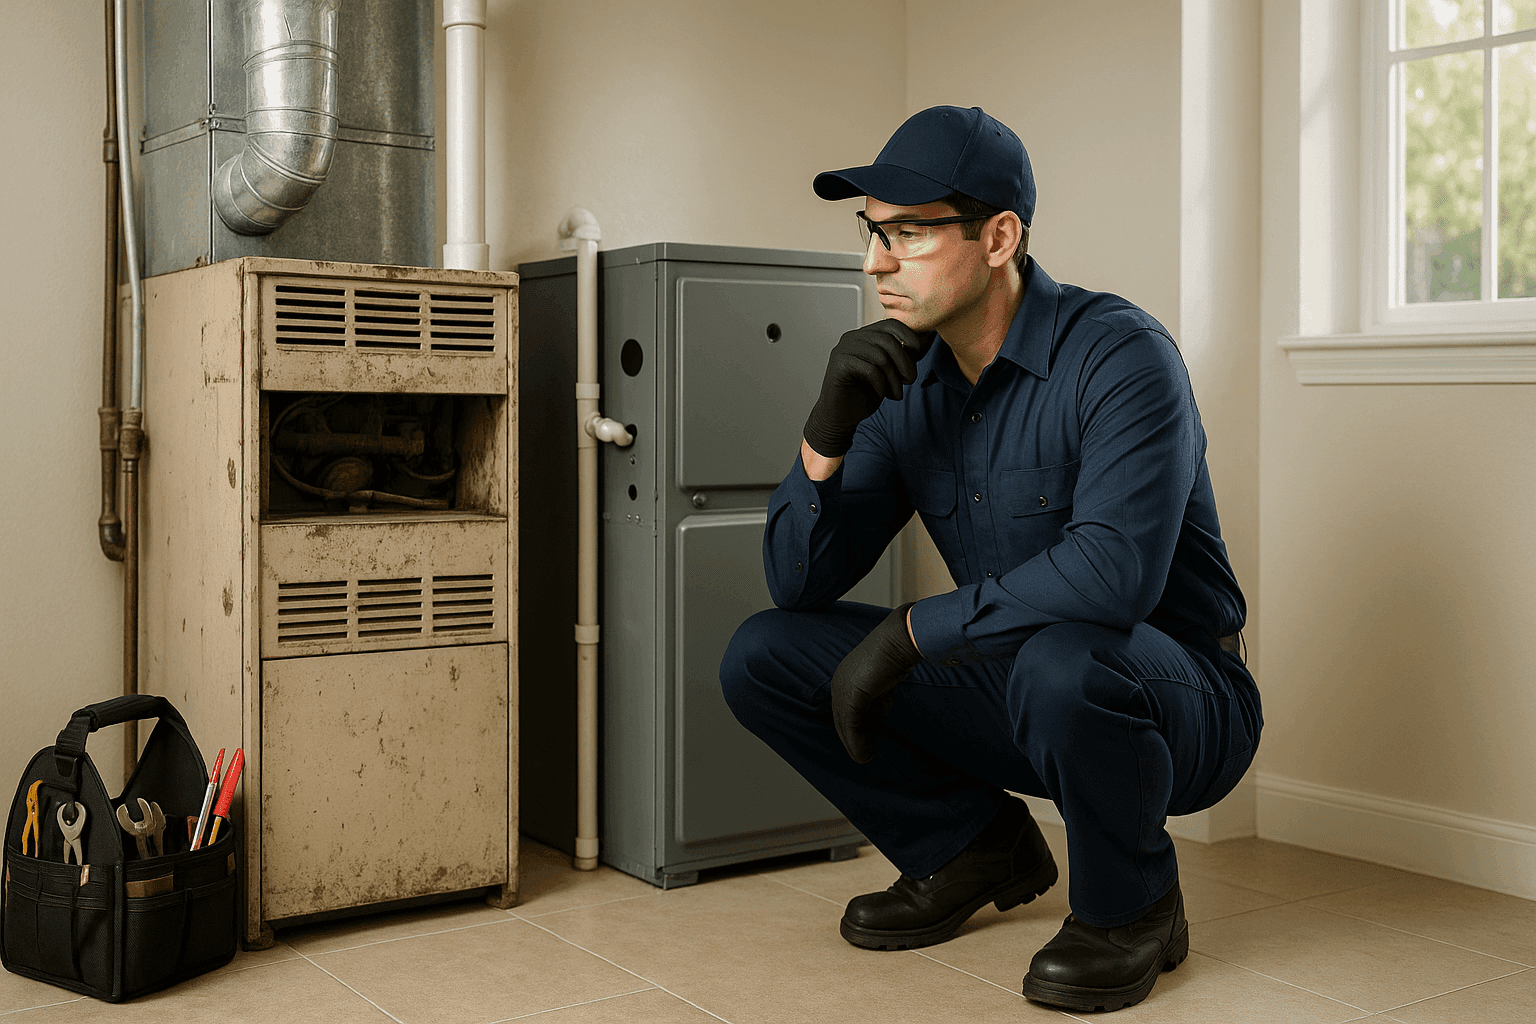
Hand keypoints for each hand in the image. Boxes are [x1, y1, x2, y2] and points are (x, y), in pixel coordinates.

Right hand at [803, 320, 935, 457]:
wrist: (840, 416)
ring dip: (894, 377)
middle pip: (888, 340)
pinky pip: (869, 369)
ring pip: (880, 356)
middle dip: (905, 361)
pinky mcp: (839, 365)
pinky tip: (881, 394)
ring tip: (896, 393)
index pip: (891, 324)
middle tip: (910, 380)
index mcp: (865, 335)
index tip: (918, 355)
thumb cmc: (865, 393)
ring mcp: (843, 350)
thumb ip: (903, 355)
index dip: (909, 337)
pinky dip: (881, 384)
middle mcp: (853, 338)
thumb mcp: (890, 372)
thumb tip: (927, 338)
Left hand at [830, 603, 922, 762]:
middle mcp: (839, 682)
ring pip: (844, 725)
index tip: (865, 741)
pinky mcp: (852, 696)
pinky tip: (867, 754)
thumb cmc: (895, 655)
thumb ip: (879, 696)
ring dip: (855, 746)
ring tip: (866, 758)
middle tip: (864, 754)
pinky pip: (852, 726)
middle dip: (852, 739)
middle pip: (841, 719)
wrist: (900, 641)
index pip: (844, 708)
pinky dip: (857, 743)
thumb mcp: (885, 681)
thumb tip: (879, 713)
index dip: (853, 727)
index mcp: (844, 677)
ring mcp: (843, 689)